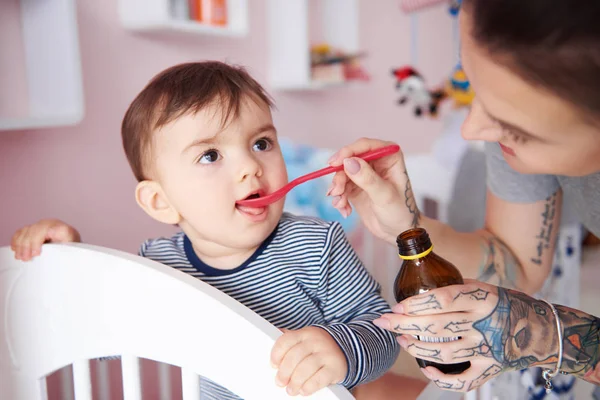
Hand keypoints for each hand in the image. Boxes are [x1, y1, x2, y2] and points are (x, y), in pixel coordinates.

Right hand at [11, 219, 80, 260]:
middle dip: (27, 246)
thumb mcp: (72, 246)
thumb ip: (66, 241)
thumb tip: (53, 235)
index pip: (44, 230)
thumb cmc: (70, 247)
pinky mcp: (33, 229)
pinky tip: (16, 249)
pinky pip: (20, 232)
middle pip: (32, 231)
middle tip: (26, 258)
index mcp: (60, 227)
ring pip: (25, 232)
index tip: (36, 254)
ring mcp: (40, 225)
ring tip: (21, 257)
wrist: (70, 245)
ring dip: (20, 245)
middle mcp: (49, 224)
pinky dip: (16, 240)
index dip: (37, 242)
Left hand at [271, 326, 347, 395]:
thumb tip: (268, 341)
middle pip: (295, 356)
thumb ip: (290, 342)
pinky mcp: (335, 367)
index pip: (286, 340)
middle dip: (284, 372)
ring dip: (295, 382)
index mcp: (305, 333)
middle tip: (280, 382)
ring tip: (291, 390)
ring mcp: (327, 353)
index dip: (276, 354)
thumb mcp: (305, 340)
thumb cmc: (318, 348)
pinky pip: (319, 378)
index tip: (273, 365)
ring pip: (306, 368)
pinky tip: (304, 390)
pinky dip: (309, 387)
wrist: (345, 349)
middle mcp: (316, 341)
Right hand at [327, 138, 420, 244]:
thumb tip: (348, 162)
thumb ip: (367, 178)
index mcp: (389, 156)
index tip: (335, 163)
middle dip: (340, 175)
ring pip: (342, 173)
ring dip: (338, 189)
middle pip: (349, 159)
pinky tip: (345, 210)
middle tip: (336, 191)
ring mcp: (364, 174)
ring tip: (341, 204)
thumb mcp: (384, 195)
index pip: (365, 146)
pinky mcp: (355, 187)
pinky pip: (340, 187)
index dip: (347, 152)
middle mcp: (375, 162)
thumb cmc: (400, 211)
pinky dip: (339, 198)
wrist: (399, 232)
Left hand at [372, 281, 558, 391]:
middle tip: (384, 321)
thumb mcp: (487, 288)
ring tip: (401, 340)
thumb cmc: (508, 305)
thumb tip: (422, 292)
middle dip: (404, 324)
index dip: (416, 304)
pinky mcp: (491, 368)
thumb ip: (459, 290)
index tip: (396, 306)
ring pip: (445, 352)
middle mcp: (484, 324)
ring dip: (417, 348)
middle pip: (437, 326)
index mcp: (483, 300)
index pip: (443, 299)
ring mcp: (488, 349)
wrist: (543, 331)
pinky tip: (427, 369)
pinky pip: (463, 380)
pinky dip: (442, 379)